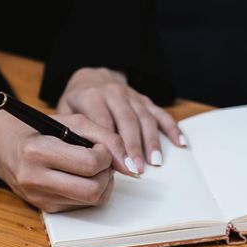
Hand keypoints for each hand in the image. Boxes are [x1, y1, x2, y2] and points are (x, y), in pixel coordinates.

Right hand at [0, 110, 137, 212]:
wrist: (3, 147)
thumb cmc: (39, 128)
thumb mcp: (71, 121)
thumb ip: (106, 136)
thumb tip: (131, 166)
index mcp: (37, 151)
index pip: (89, 164)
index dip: (106, 154)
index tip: (99, 146)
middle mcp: (35, 179)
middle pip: (93, 190)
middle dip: (107, 173)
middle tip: (102, 159)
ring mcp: (39, 198)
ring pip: (92, 201)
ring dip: (103, 183)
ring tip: (93, 167)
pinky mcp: (45, 209)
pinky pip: (83, 206)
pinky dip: (91, 190)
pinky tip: (81, 176)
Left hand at [57, 67, 185, 172]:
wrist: (91, 76)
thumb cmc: (77, 101)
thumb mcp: (66, 111)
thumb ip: (73, 131)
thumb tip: (82, 159)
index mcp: (91, 96)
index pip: (104, 123)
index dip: (112, 146)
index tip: (117, 166)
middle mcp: (114, 93)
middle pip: (127, 121)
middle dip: (134, 147)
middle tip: (137, 169)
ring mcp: (131, 96)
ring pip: (145, 118)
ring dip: (152, 141)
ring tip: (156, 162)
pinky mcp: (144, 99)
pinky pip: (160, 113)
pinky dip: (172, 128)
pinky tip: (180, 143)